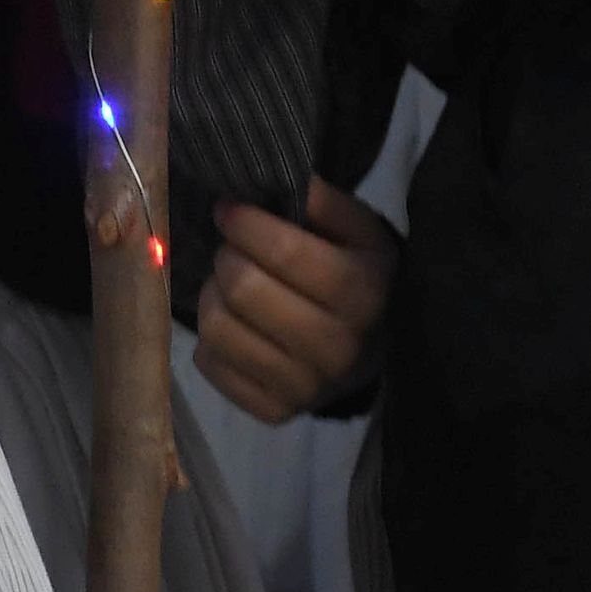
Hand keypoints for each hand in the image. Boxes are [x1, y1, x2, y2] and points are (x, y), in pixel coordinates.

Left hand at [194, 178, 399, 422]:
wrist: (380, 352)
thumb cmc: (364, 277)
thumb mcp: (362, 230)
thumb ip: (324, 201)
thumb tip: (274, 179)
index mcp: (362, 292)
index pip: (284, 251)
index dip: (244, 223)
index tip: (228, 208)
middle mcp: (337, 347)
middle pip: (244, 289)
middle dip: (227, 256)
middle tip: (232, 247)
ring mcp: (304, 387)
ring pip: (219, 329)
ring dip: (212, 294)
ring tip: (228, 283)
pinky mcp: (274, 412)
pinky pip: (211, 366)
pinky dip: (210, 337)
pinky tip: (233, 322)